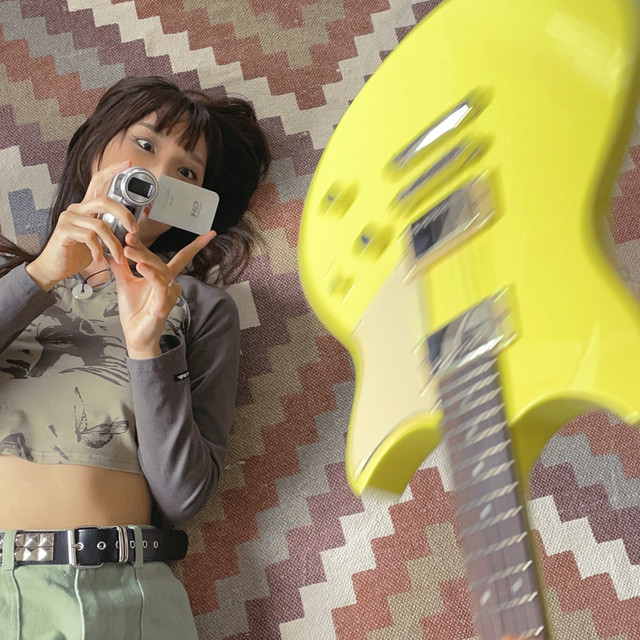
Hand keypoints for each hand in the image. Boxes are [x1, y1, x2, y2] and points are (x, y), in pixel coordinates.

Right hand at [26, 160, 137, 289]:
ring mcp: (69, 218)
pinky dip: (99, 250)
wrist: (55, 268)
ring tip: (119, 257)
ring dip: (114, 244)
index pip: (98, 182)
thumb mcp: (99, 239)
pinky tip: (99, 259)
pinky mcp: (64, 230)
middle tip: (134, 230)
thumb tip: (132, 228)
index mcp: (86, 208)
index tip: (128, 163)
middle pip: (105, 201)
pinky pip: (90, 237)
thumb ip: (111, 229)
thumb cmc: (78, 253)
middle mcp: (77, 208)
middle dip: (124, 215)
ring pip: (101, 225)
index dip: (113, 170)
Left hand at [108, 229, 215, 358]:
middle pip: (159, 260)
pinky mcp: (164, 305)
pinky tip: (140, 267)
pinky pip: (161, 287)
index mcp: (160, 278)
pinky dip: (152, 276)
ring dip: (145, 258)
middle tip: (127, 238)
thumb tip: (112, 249)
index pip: (159, 256)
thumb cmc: (135, 312)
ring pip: (161, 270)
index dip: (146, 244)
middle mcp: (168, 284)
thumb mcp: (125, 284)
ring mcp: (167, 294)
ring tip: (128, 250)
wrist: (135, 337)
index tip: (131, 232)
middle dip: (143, 248)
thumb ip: (121, 267)